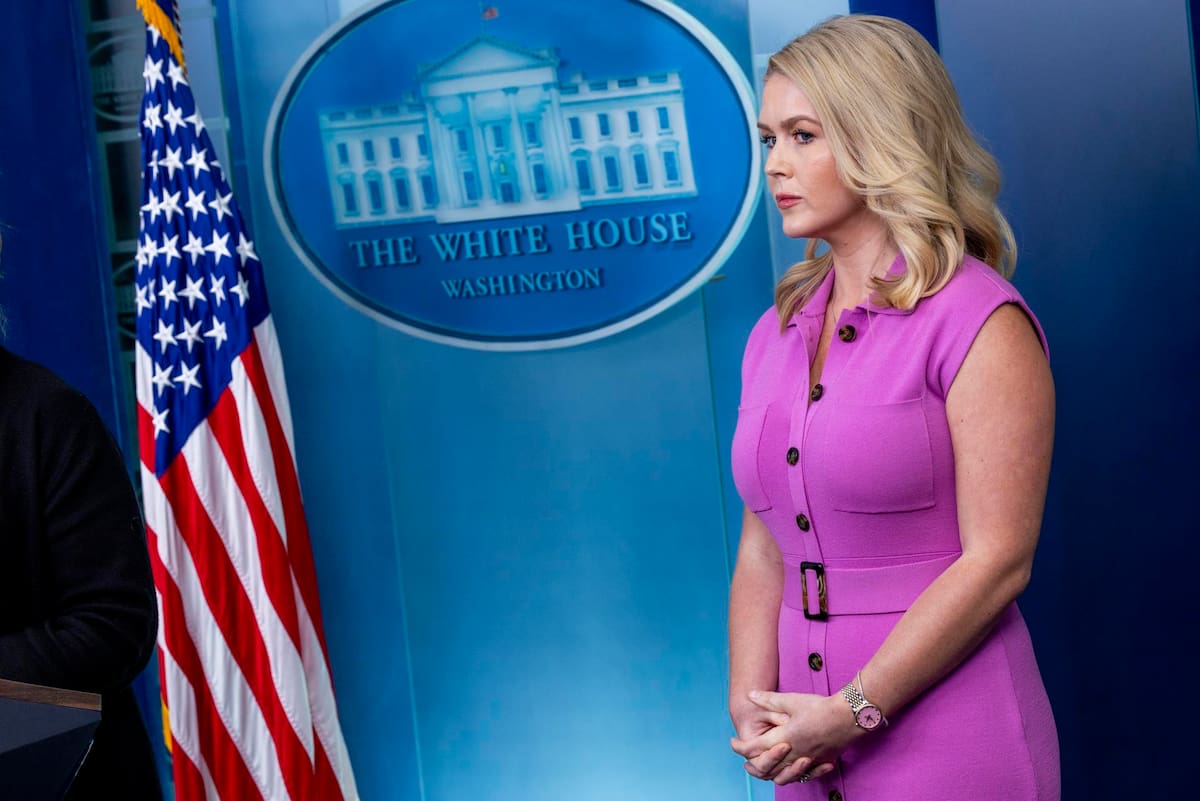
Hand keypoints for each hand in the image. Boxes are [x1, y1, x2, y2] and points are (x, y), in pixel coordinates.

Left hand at [731, 690, 860, 784]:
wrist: (849, 716)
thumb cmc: (819, 707)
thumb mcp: (791, 700)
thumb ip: (768, 700)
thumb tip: (749, 694)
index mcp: (783, 738)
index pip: (754, 747)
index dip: (740, 746)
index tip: (733, 743)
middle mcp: (793, 754)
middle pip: (766, 767)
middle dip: (752, 765)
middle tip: (744, 760)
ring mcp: (808, 761)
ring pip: (784, 775)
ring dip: (770, 773)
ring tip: (764, 767)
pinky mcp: (822, 762)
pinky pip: (805, 776)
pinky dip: (795, 775)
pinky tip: (793, 770)